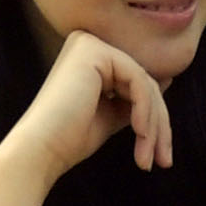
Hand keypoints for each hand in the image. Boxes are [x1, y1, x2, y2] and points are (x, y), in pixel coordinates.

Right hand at [0, 30, 169, 182]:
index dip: (155, 119)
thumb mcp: (111, 115)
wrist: (40, 150)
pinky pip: (138, 81)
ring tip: (148, 157)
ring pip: (145, 84)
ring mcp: (89, 45)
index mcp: (89, 57)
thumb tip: (166, 81)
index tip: (161, 155)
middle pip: (144, 83)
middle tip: (163, 160)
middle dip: (159, 124)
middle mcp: (87, 44)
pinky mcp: (94, 52)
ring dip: (153, 125)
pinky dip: (145, 112)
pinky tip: (139, 135)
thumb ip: (134, 98)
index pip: (137, 83)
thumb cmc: (70, 138)